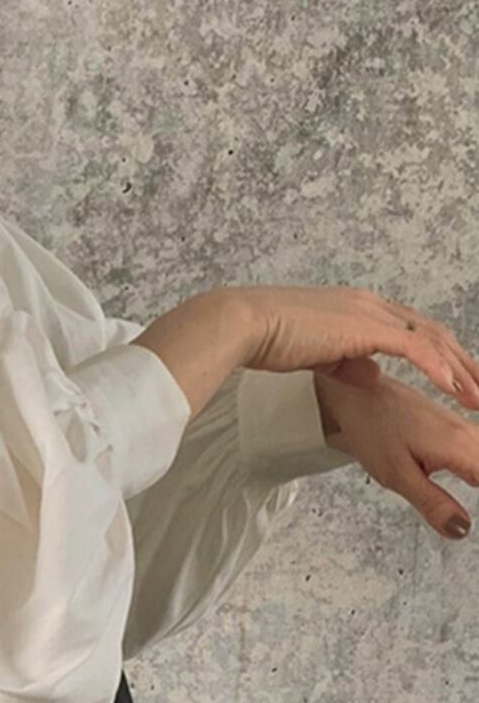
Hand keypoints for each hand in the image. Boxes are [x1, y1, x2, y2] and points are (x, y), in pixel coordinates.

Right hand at [220, 284, 478, 410]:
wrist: (247, 324)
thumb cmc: (269, 339)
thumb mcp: (317, 355)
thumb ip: (348, 363)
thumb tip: (373, 376)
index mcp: (360, 309)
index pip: (414, 331)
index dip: (441, 356)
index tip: (459, 379)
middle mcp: (372, 305)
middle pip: (433, 334)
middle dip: (463, 364)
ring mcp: (370, 313)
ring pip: (431, 340)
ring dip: (459, 370)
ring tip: (476, 397)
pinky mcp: (364, 327)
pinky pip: (413, 348)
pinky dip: (436, 368)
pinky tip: (452, 387)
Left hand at [315, 371, 477, 539]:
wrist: (356, 394)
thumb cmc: (371, 429)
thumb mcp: (397, 475)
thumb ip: (432, 503)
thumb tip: (461, 529)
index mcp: (460, 447)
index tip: (467, 519)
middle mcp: (469, 434)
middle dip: (476, 484)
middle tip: (452, 511)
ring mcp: (464, 427)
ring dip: (474, 476)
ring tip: (432, 480)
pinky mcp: (455, 427)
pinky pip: (478, 449)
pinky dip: (473, 468)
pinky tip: (465, 478)